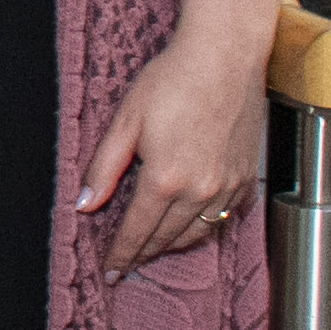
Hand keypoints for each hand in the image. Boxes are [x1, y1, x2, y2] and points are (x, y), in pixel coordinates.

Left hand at [84, 6, 268, 271]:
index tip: (112, 272)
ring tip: (155, 249)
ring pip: (197, 232)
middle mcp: (199, 190)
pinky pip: (223, 217)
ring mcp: (227, 186)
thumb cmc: (172, 80)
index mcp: (165, 179)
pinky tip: (191, 226)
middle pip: (166, 237)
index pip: (137, 231)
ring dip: (173, 245)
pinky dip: (203, 227)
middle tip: (129, 264)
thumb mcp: (125, 121)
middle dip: (144, 253)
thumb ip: (104, 168)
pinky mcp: (246, 177)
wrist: (225, 57)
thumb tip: (85, 203)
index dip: (122, 254)